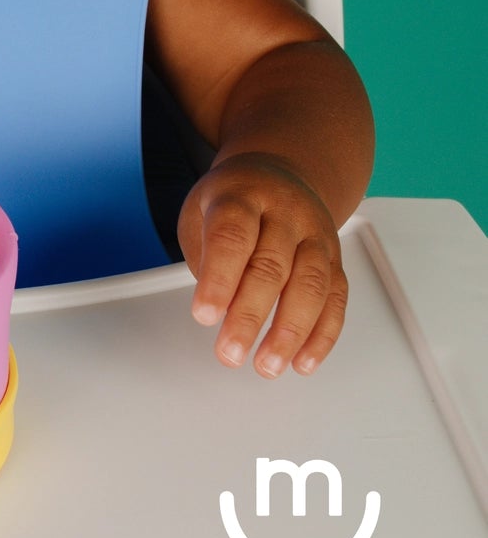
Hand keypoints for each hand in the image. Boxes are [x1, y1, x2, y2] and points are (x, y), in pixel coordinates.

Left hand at [176, 152, 347, 378]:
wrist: (280, 172)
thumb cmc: (231, 201)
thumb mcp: (200, 213)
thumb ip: (205, 257)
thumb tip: (216, 312)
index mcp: (242, 194)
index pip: (232, 236)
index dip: (219, 279)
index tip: (204, 316)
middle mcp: (285, 212)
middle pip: (271, 266)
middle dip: (249, 316)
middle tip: (230, 352)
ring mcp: (316, 235)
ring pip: (310, 285)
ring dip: (290, 333)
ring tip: (267, 365)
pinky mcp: (335, 258)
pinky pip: (336, 299)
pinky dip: (322, 335)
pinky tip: (303, 362)